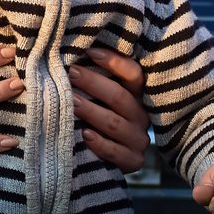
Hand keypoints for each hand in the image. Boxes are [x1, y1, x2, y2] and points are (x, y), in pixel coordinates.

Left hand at [69, 48, 149, 171]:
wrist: (112, 158)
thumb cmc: (101, 120)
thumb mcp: (103, 100)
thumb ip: (97, 82)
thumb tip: (75, 55)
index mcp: (138, 97)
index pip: (134, 74)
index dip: (114, 62)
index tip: (90, 52)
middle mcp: (142, 116)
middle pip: (120, 97)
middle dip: (94, 84)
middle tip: (72, 73)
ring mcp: (139, 140)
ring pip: (115, 123)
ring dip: (91, 112)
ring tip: (71, 102)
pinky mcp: (134, 161)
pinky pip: (116, 152)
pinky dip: (99, 144)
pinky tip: (84, 134)